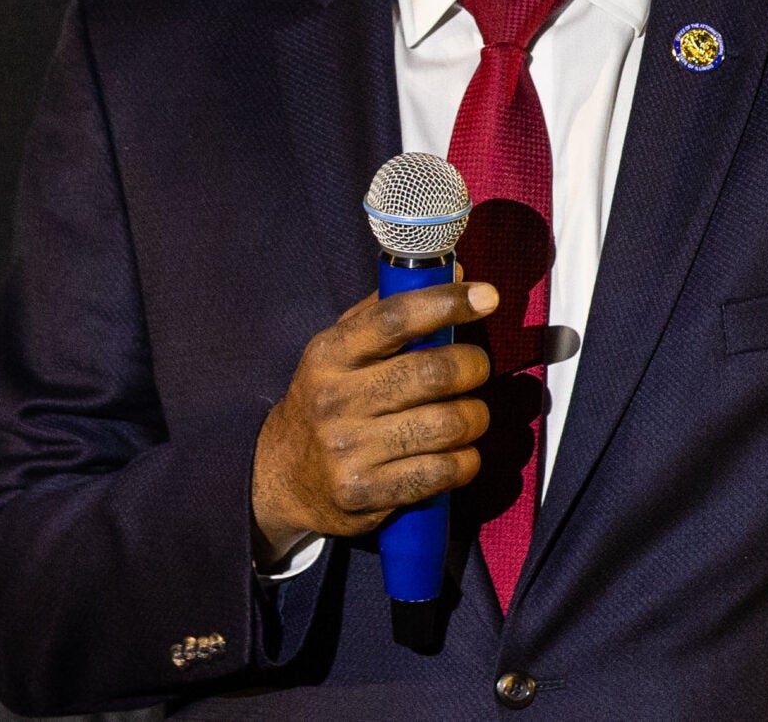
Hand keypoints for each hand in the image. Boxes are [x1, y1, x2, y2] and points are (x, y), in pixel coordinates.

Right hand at [251, 278, 496, 562]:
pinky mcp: (365, 494)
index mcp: (329, 354)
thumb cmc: (327, 400)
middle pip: (434, 372)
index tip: (487, 296)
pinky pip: (442, 472)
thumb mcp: (340, 349)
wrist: (280, 477)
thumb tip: (456, 272)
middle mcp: (335, 400)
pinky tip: (459, 454)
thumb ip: (391, 312)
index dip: (448, 302)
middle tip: (476, 369)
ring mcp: (349, 450)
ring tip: (468, 415)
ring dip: (474, 417)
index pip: (396, 318)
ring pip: (448, 424)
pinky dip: (465, 461)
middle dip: (473, 366)